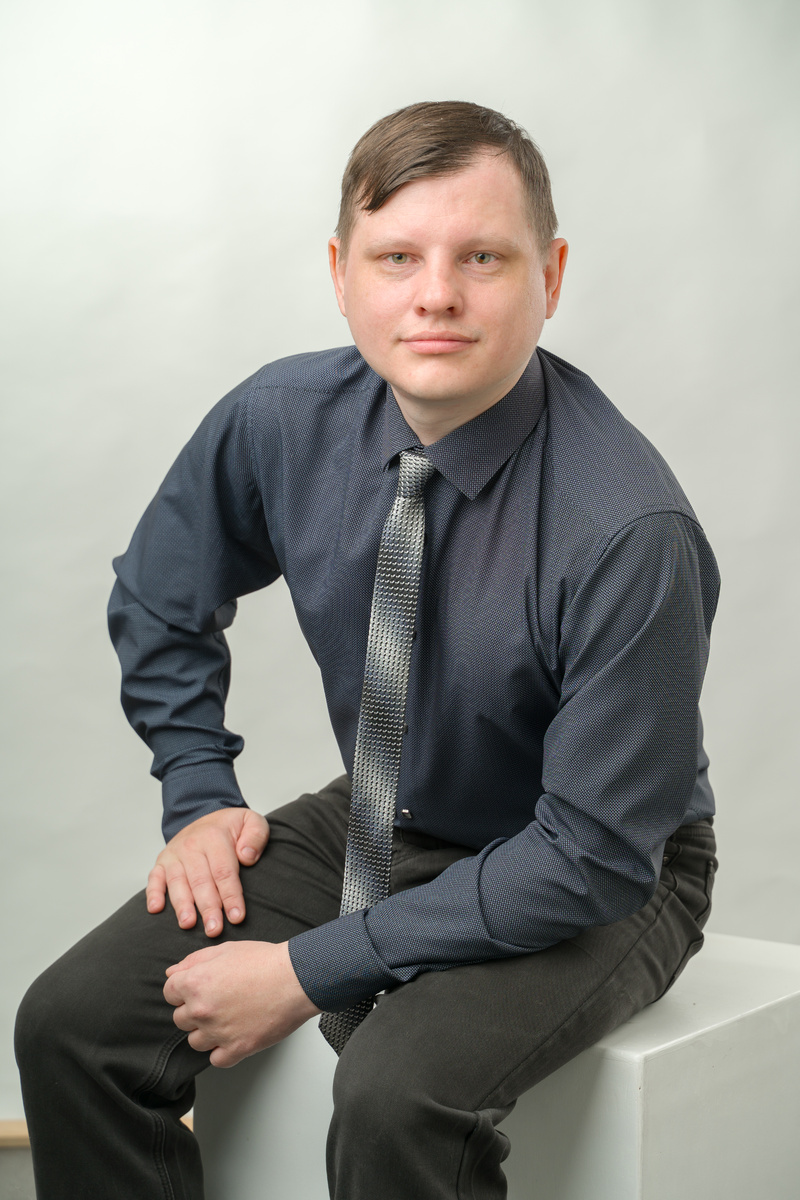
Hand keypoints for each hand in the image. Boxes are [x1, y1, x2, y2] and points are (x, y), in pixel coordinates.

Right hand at [146, 807, 269, 936]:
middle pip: (200, 881)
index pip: (224, 871)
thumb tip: (246, 857)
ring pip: (177, 883)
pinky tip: (156, 909)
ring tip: (188, 924)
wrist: (208, 817)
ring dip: (182, 905)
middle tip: (214, 929)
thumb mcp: (252, 822)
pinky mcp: (162, 862)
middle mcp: (191, 845)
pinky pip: (154, 878)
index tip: (237, 916)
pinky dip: (153, 893)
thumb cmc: (232, 827)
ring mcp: (174, 854)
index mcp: (214, 836)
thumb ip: (256, 836)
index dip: (230, 895)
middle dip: (208, 907)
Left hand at [163, 940, 321, 1066]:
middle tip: (218, 1000)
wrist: (296, 979)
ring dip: (207, 1032)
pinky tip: (235, 1034)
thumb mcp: (225, 949)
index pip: (169, 992)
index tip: (197, 988)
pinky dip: (223, 1050)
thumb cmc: (265, 962)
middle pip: (180, 1019)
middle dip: (194, 1010)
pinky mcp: (236, 1049)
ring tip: (228, 1017)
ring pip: (195, 1041)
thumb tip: (173, 972)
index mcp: (195, 983)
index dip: (183, 989)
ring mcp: (218, 1033)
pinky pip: (216, 1059)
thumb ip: (193, 960)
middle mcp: (201, 1010)